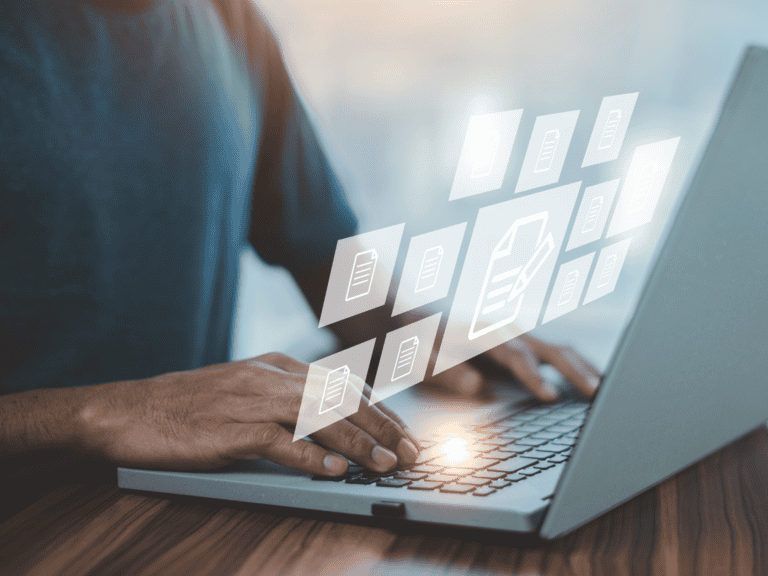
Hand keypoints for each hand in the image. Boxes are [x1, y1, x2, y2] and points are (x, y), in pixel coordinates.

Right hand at [77, 353, 419, 476]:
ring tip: (388, 463)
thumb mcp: (245, 389)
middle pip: (342, 399)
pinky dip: (312, 457)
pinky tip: (337, 470)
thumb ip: (287, 399)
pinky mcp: (231, 430)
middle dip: (384, 426)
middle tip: (413, 452)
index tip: (405, 431)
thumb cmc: (188, 406)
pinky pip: (281, 443)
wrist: (128, 411)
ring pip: (321, 418)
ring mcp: (252, 401)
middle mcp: (272, 378)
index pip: (344, 384)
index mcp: (279, 366)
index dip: (381, 410)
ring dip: (360, 442)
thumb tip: (333, 422)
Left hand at [426, 334, 600, 401]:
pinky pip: (557, 355)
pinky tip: (593, 381)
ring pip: (561, 350)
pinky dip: (578, 367)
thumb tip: (477, 387)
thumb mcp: (424, 360)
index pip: (518, 356)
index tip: (551, 398)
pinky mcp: (525, 347)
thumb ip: (448, 373)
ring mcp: (520, 338)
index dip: (535, 377)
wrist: (420, 321)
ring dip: (583, 369)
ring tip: (604, 390)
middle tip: (595, 393)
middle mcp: (509, 332)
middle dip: (575, 371)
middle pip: (550, 349)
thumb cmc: (421, 344)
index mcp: (486, 333)